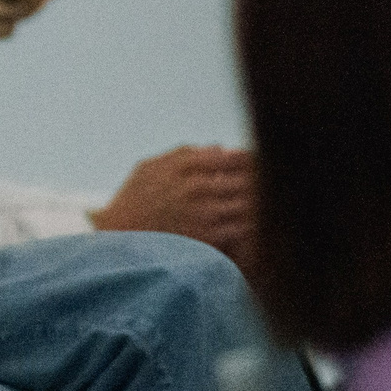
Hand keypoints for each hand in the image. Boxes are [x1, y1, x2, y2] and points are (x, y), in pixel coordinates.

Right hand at [91, 145, 253, 264]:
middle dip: (260, 180)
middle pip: (242, 178)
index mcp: (180, 167)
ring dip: (260, 202)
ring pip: (246, 202)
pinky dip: (253, 225)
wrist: (117, 242)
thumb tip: (218, 148)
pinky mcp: (207, 238)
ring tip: (269, 203)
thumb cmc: (132, 203)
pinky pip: (241, 228)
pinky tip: (258, 225)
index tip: (258, 162)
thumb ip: (182, 154)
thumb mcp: (148, 169)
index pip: (227, 157)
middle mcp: (193, 187)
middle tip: (273, 183)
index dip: (248, 158)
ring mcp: (201, 213)